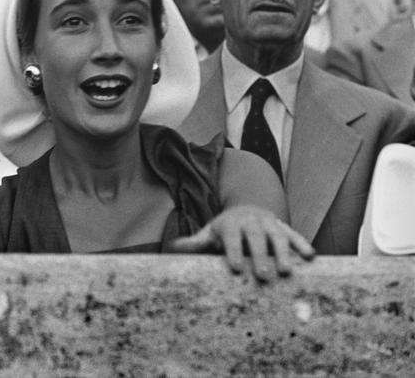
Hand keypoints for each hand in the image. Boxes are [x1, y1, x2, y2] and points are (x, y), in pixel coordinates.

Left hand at [167, 205, 313, 281]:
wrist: (246, 208)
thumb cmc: (225, 229)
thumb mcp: (210, 232)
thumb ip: (195, 242)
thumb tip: (173, 247)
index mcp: (230, 224)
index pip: (231, 238)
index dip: (233, 251)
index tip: (236, 268)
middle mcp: (250, 221)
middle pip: (255, 237)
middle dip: (259, 255)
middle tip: (263, 275)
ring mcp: (269, 223)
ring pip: (277, 236)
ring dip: (283, 252)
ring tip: (286, 271)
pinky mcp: (284, 227)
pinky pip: (294, 234)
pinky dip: (302, 244)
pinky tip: (310, 257)